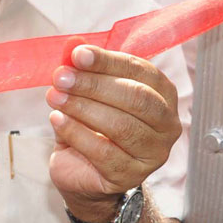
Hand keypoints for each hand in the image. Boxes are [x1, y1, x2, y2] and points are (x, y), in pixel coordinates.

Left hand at [44, 45, 180, 222]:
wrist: (84, 172)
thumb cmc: (92, 127)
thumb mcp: (89, 93)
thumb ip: (86, 70)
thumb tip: (75, 46)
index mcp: (163, 94)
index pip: (140, 71)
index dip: (108, 61)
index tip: (78, 55)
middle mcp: (168, 123)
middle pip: (136, 98)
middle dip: (95, 85)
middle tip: (62, 77)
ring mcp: (154, 153)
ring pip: (121, 126)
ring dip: (83, 107)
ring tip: (55, 97)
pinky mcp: (132, 175)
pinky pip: (104, 152)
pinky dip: (76, 132)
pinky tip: (58, 119)